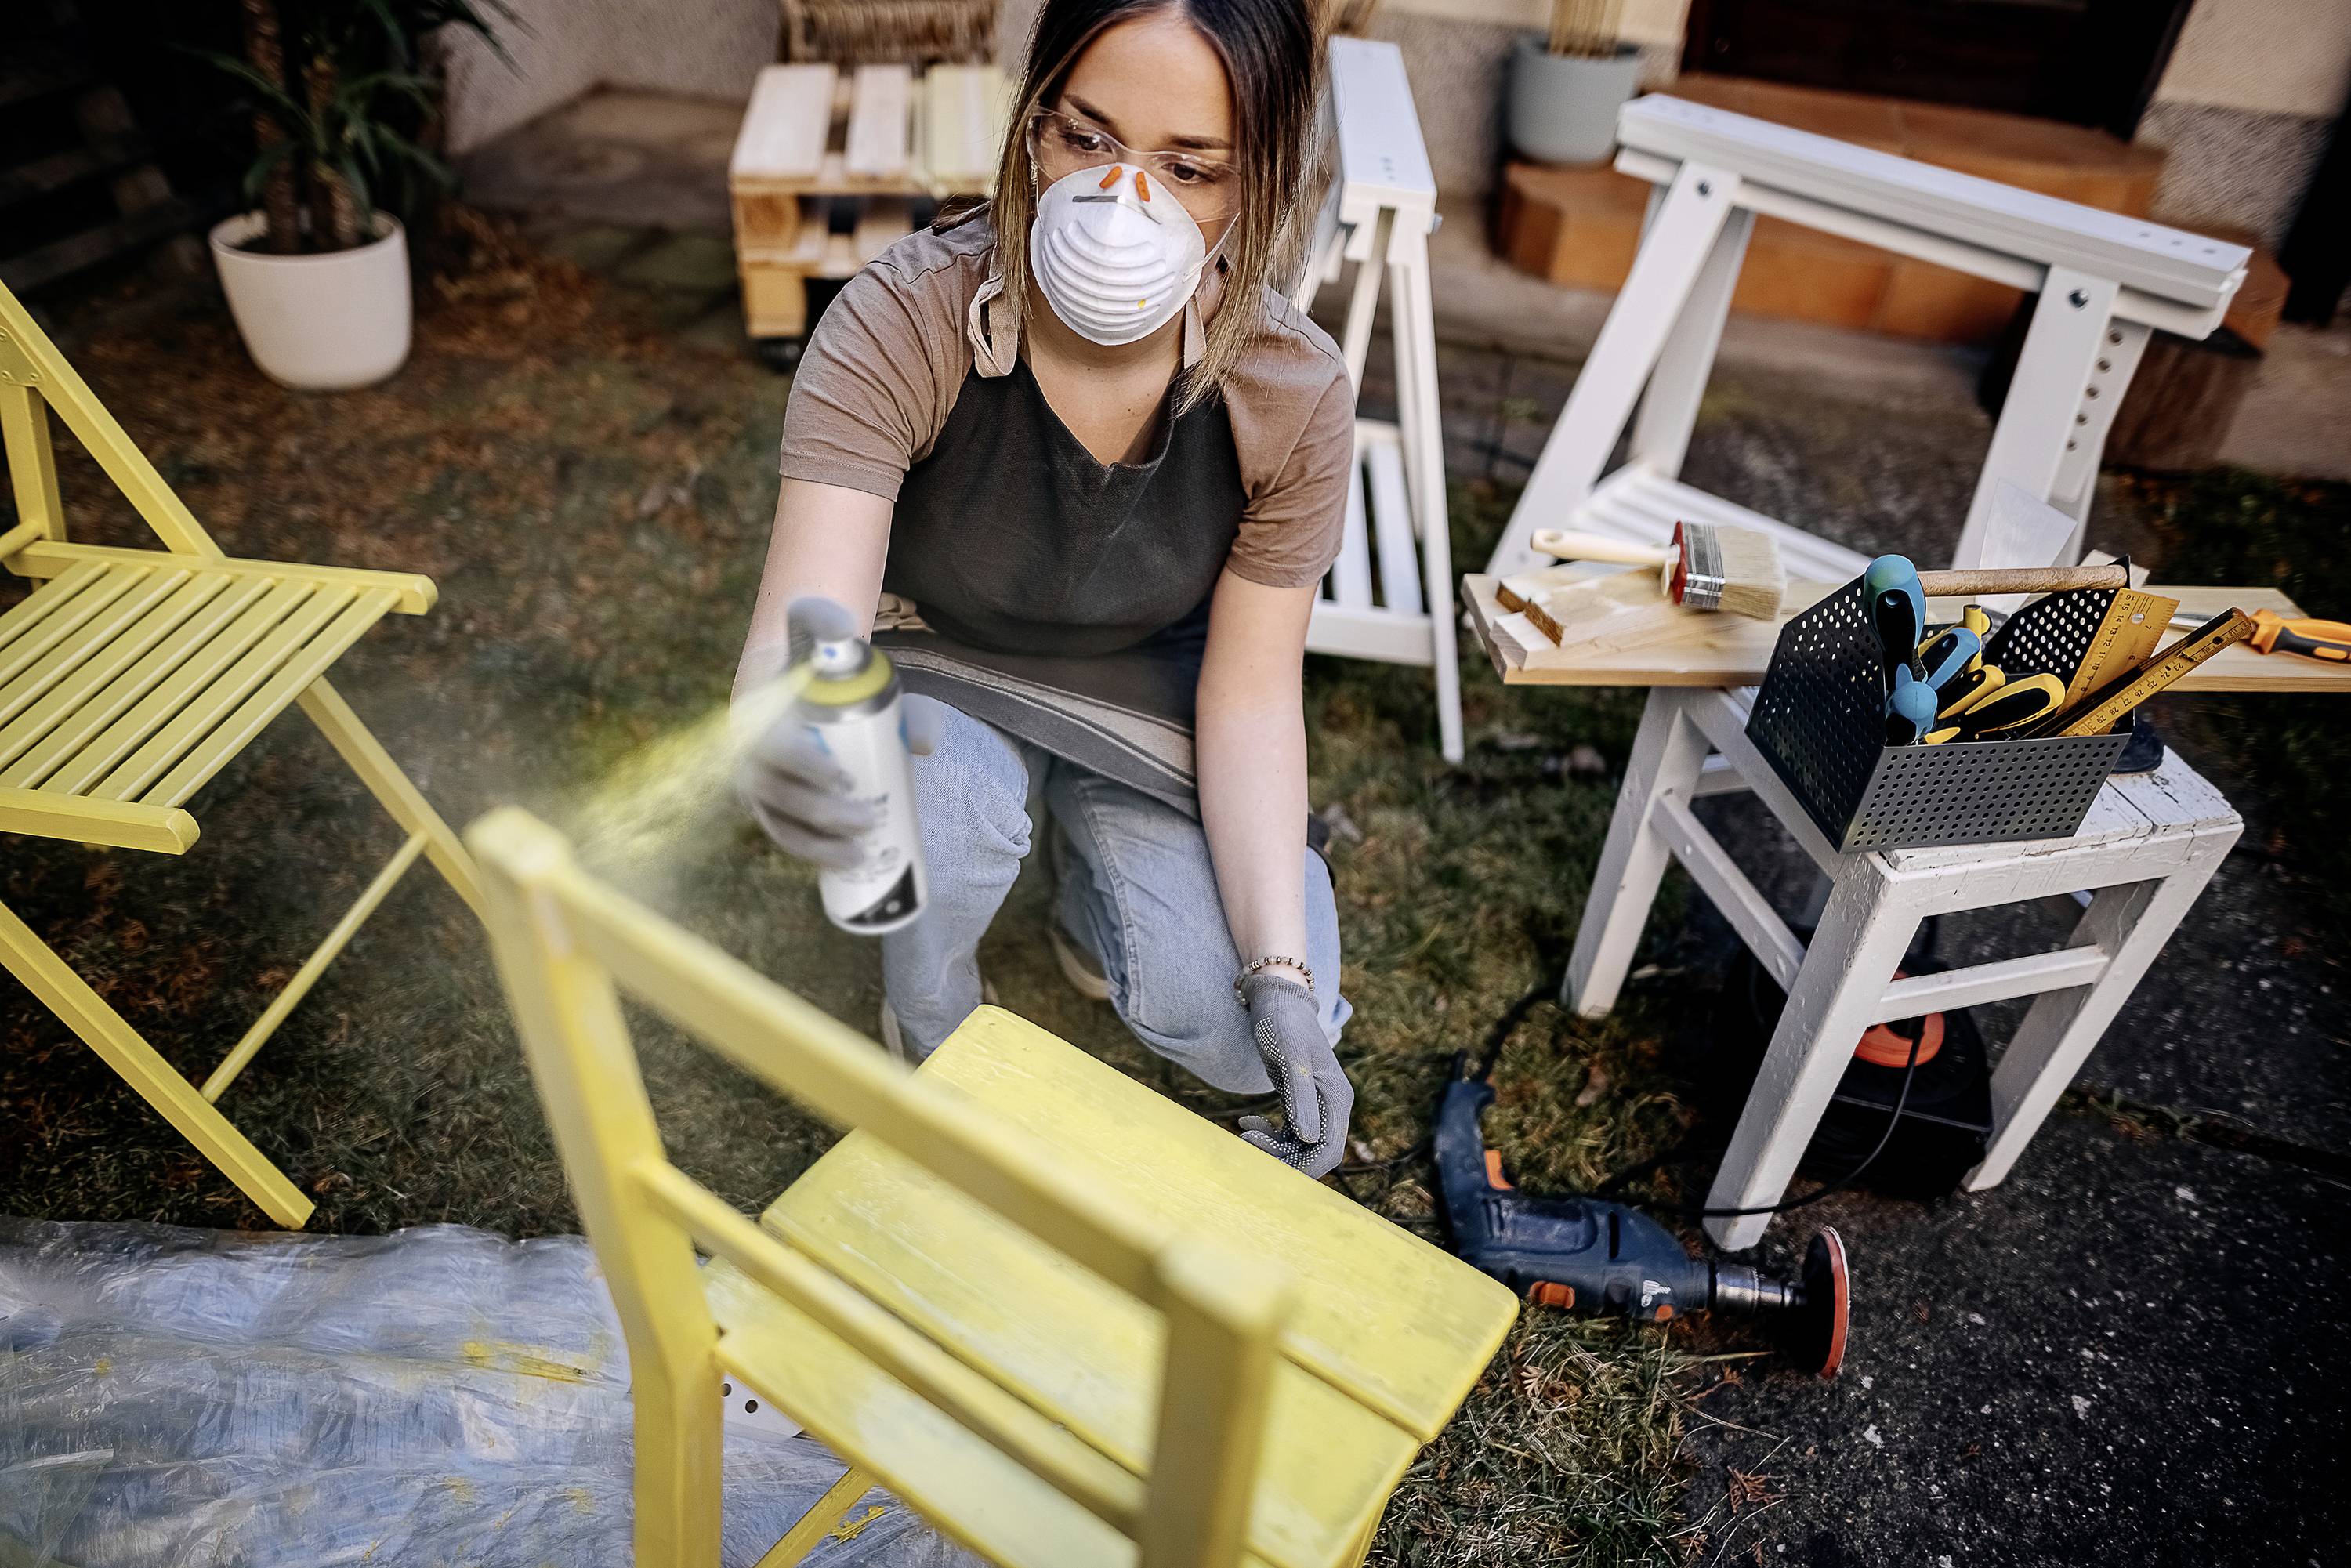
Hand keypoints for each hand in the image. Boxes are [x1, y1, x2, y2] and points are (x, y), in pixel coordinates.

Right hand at [735, 598, 945, 869]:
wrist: (784, 692)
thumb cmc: (823, 688)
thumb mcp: (848, 679)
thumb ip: (885, 698)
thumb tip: (924, 742)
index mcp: (761, 714)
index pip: (776, 744)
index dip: (807, 766)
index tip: (845, 780)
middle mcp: (746, 754)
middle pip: (779, 793)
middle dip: (824, 813)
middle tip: (868, 821)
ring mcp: (751, 786)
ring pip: (779, 824)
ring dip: (817, 846)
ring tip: (857, 856)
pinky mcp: (764, 810)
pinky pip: (784, 837)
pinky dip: (812, 855)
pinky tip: (840, 866)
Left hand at [1237, 973, 1352, 1178]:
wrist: (1276, 1000)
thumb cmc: (1283, 1023)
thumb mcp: (1290, 1057)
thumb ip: (1300, 1098)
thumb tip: (1308, 1139)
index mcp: (1336, 1099)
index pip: (1329, 1151)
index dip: (1304, 1169)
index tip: (1269, 1170)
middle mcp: (1331, 1106)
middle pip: (1313, 1153)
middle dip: (1282, 1159)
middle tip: (1248, 1145)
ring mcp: (1315, 1105)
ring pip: (1298, 1146)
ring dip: (1271, 1148)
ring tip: (1244, 1133)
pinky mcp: (1298, 1102)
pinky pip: (1287, 1133)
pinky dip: (1267, 1134)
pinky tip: (1245, 1122)